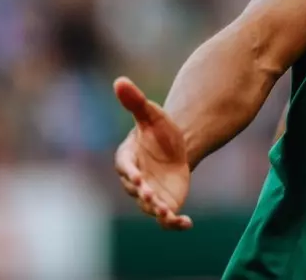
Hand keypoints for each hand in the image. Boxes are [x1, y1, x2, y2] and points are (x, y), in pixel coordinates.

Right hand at [113, 77, 192, 229]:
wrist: (177, 147)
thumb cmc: (159, 130)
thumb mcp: (151, 114)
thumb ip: (135, 101)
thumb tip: (119, 80)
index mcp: (128, 158)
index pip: (125, 167)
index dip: (129, 172)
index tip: (136, 176)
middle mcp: (135, 180)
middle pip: (136, 191)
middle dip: (144, 194)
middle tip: (152, 196)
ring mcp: (149, 194)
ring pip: (150, 207)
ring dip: (158, 211)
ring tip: (169, 213)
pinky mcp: (164, 203)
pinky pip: (166, 218)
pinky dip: (174, 223)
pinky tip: (186, 224)